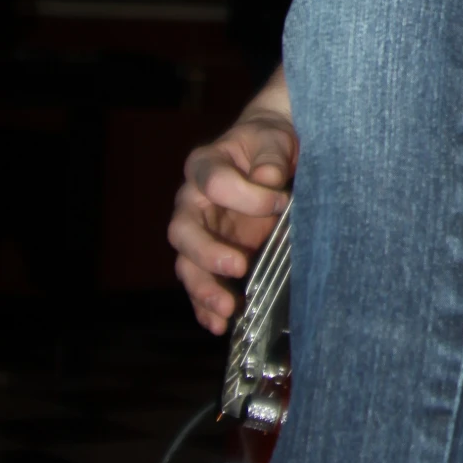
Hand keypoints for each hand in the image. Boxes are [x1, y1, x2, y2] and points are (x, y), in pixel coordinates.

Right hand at [168, 113, 296, 335]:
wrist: (268, 150)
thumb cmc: (267, 142)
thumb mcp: (273, 139)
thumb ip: (270, 157)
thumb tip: (267, 179)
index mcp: (205, 165)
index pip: (216, 183)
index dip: (248, 195)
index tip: (279, 200)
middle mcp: (192, 201)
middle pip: (183, 231)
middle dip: (208, 253)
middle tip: (238, 266)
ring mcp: (199, 230)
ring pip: (186, 263)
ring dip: (204, 288)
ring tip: (226, 310)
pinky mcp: (210, 254)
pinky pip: (199, 281)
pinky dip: (205, 305)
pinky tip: (218, 324)